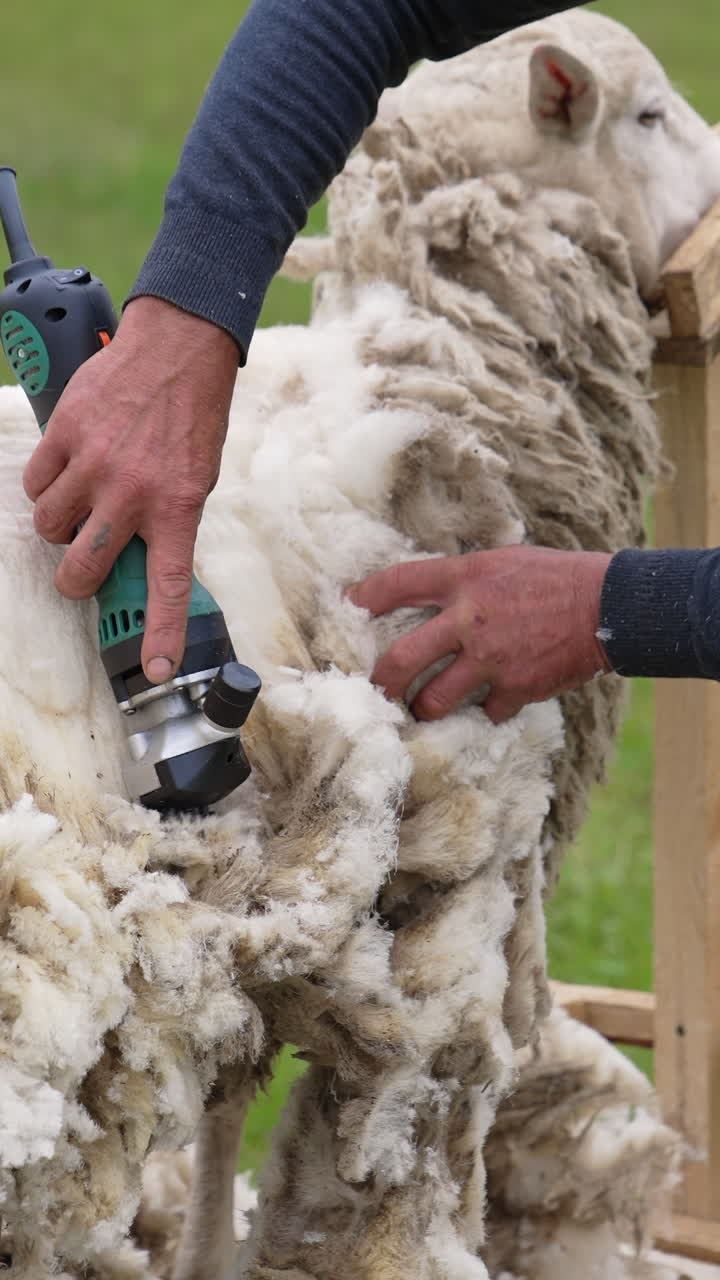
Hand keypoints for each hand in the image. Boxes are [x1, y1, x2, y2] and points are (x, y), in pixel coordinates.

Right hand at [23, 296, 238, 682]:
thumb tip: (140, 555)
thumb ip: (168, 518)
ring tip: (80, 503)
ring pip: (49, 525)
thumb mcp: (198, 477)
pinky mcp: (65, 435)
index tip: (156, 668)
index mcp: (177, 508)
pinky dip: (46, 485)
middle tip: (81, 568)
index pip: (167, 587)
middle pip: (81, 568)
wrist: (177, 349)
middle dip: (75, 578)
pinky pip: (36, 482)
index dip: (159, 634)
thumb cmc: (192, 416)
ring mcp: (94, 464)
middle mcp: (132, 493)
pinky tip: (67, 471)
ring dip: (59, 525)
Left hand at [347, 546, 612, 722]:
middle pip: (399, 660)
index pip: (395, 584)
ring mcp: (489, 658)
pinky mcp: (514, 688)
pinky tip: (490, 704)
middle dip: (379, 684)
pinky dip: (484, 712)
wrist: (606, 605)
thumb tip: (426, 594)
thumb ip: (461, 580)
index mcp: (462, 579)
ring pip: (433, 700)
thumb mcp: (500, 562)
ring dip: (425, 709)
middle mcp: (467, 618)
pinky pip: (483, 712)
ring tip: (425, 710)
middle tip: (374, 692)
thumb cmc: (553, 578)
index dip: (361, 598)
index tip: (344, 608)